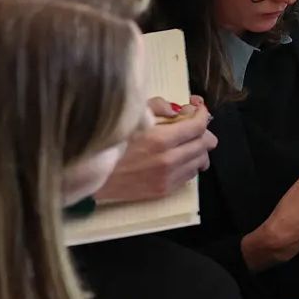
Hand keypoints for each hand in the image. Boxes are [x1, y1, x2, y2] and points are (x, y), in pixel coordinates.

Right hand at [95, 97, 214, 202]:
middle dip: (202, 130)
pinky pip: (190, 176)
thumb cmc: (110, 142)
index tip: (197, 107)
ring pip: (201, 161)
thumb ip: (158, 107)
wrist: (92, 177)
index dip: (202, 113)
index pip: (198, 126)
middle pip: (205, 144)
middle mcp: (169, 160)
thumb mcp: (131, 115)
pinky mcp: (164, 190)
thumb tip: (177, 109)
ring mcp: (168, 178)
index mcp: (161, 139)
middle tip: (192, 124)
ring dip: (197, 149)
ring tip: (185, 143)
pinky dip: (188, 164)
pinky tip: (176, 158)